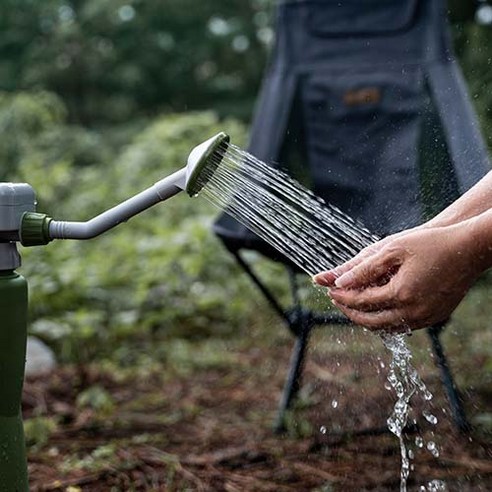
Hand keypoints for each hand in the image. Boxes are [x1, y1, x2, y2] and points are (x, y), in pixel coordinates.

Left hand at [314, 223, 482, 331]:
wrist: (469, 248)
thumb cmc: (431, 243)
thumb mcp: (393, 249)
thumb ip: (364, 268)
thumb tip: (338, 281)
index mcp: (401, 293)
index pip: (361, 302)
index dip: (343, 297)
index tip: (330, 290)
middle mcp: (414, 311)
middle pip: (371, 321)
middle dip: (350, 312)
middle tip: (338, 300)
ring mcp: (426, 317)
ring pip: (387, 328)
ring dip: (366, 319)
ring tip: (353, 305)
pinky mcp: (435, 317)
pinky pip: (403, 325)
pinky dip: (385, 319)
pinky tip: (377, 307)